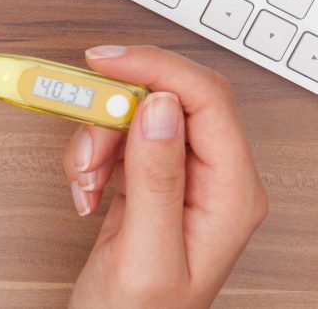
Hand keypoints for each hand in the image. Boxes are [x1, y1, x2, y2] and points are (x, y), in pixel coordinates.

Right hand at [62, 46, 267, 307]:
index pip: (207, 100)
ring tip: (85, 181)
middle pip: (172, 100)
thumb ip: (157, 179)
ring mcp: (184, 180)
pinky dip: (94, 155)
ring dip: (98, 137)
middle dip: (118, 108)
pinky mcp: (153, 183)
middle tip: (84, 130)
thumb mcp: (146, 256)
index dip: (157, 69)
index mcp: (232, 195)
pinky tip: (87, 190)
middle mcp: (216, 181)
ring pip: (140, 117)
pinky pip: (122, 140)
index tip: (106, 62)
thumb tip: (161, 107)